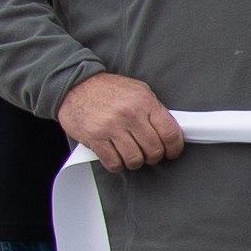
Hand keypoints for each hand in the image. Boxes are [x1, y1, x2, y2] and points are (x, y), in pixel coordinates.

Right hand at [57, 71, 185, 171]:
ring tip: (132, 154)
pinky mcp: (95, 138)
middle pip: (154, 150)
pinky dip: (117, 164)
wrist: (76, 85)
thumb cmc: (108, 89)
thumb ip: (154, 110)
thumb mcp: (138, 91)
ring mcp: (111, 127)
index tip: (172, 152)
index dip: (174, 148)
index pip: (169, 133)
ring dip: (135, 161)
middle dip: (154, 156)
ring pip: (135, 159)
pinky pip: (113, 163)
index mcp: (145, 102)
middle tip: (149, 154)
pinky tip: (116, 157)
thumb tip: (168, 131)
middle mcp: (130, 115)